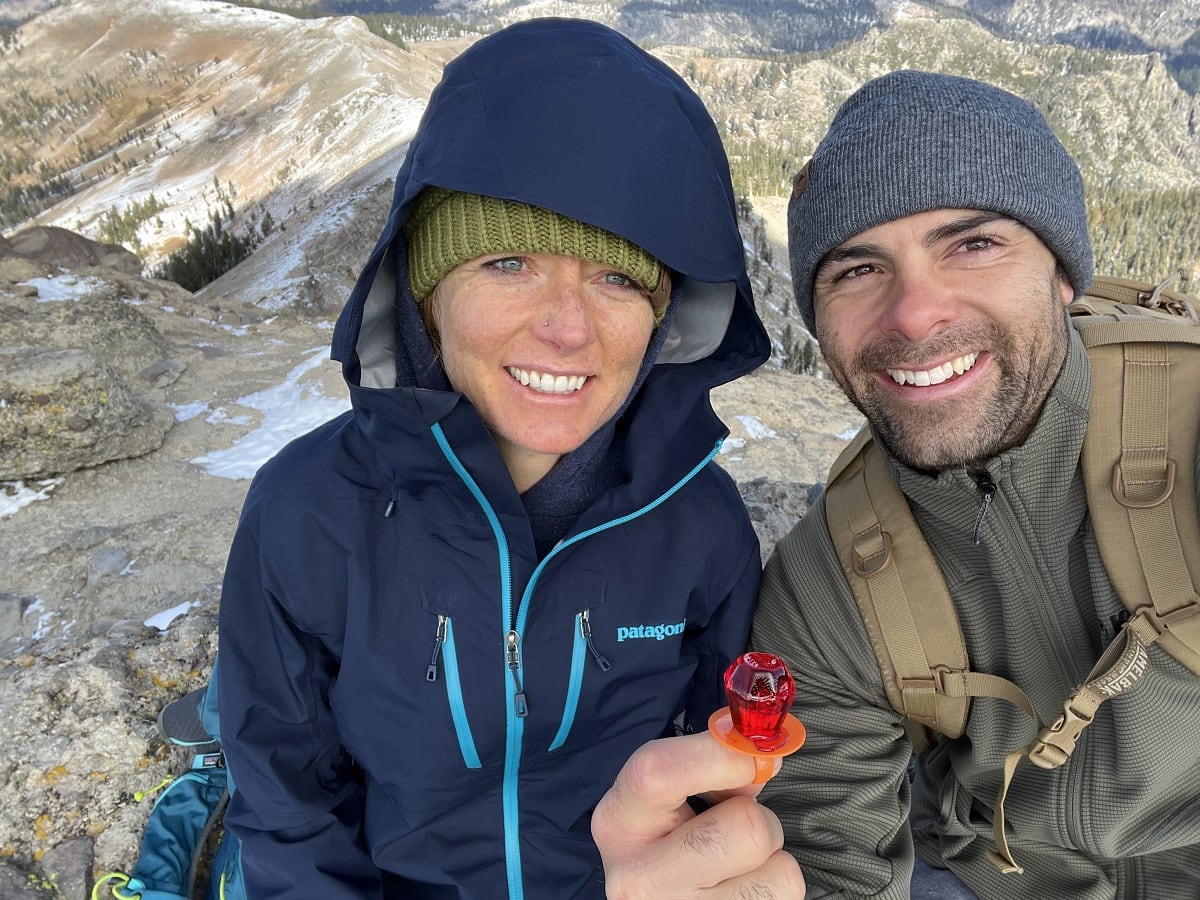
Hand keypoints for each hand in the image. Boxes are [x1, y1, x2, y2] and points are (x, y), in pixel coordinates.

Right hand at [593, 732, 805, 897]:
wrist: (663, 899)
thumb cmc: (672, 840)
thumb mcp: (670, 799)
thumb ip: (717, 767)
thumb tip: (765, 755)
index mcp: (620, 821)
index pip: (659, 772)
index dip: (721, 756)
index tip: (749, 753)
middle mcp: (640, 877)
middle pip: (744, 828)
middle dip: (760, 818)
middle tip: (741, 827)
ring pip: (778, 871)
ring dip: (773, 859)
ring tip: (740, 863)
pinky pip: (786, 898)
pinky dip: (777, 887)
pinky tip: (743, 887)